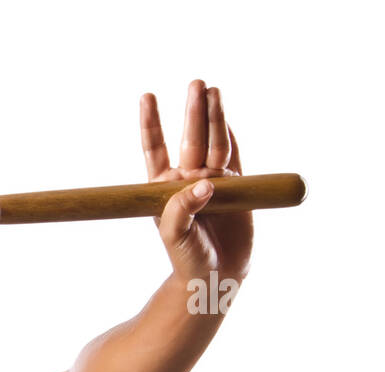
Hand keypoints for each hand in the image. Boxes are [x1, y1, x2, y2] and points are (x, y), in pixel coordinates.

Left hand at [141, 80, 252, 283]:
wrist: (216, 274)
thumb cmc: (186, 256)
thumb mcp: (174, 235)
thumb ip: (182, 209)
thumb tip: (204, 184)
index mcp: (164, 186)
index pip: (156, 147)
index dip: (152, 122)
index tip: (147, 96)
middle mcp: (188, 177)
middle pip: (191, 138)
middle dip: (193, 112)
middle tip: (196, 84)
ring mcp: (213, 179)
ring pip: (214, 142)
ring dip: (215, 117)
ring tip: (213, 91)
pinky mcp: (237, 186)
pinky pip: (234, 156)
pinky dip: (233, 137)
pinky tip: (228, 118)